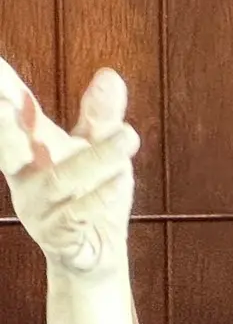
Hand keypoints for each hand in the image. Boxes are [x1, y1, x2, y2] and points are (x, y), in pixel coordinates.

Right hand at [0, 58, 138, 275]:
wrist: (97, 252)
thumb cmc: (93, 194)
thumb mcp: (99, 149)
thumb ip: (101, 116)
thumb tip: (110, 75)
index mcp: (29, 145)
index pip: (9, 110)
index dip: (1, 86)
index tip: (0, 71)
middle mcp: (25, 174)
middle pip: (5, 145)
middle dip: (4, 125)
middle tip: (12, 100)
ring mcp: (38, 206)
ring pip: (59, 179)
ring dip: (96, 158)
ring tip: (129, 136)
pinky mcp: (59, 236)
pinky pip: (76, 215)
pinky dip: (99, 197)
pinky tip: (120, 181)